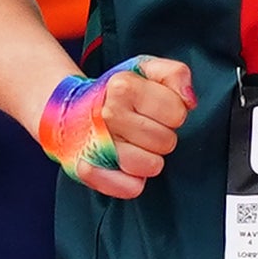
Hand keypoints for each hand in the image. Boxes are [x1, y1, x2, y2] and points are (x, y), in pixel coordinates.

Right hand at [37, 55, 193, 194]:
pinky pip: (130, 188)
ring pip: (151, 166)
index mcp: (123, 86)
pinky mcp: (87, 170)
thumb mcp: (145, 70)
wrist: (70, 109)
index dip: (173, 113)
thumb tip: (188, 100)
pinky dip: (132, 182)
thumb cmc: (115, 93)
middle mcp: (107, 114)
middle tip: (142, 128)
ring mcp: (96, 144)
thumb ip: (175, 74)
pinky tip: (124, 167)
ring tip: (133, 145)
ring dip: (148, 159)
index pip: (177, 113)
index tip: (156, 110)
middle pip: (166, 142)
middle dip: (160, 136)